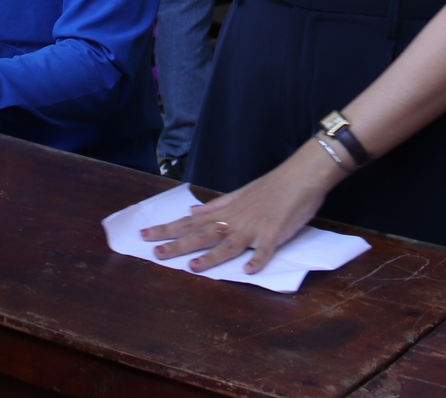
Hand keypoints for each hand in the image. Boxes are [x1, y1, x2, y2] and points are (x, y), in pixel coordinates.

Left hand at [140, 138, 344, 273]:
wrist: (301, 176)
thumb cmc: (272, 186)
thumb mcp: (239, 194)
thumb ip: (216, 206)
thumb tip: (192, 212)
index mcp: (226, 211)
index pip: (190, 222)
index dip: (168, 229)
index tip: (145, 234)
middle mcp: (235, 220)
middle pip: (202, 234)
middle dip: (178, 244)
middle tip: (154, 252)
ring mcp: (254, 228)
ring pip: (229, 244)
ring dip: (212, 256)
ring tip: (193, 266)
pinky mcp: (275, 234)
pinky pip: (266, 249)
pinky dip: (258, 259)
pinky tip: (249, 270)